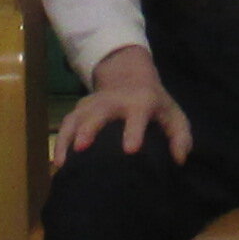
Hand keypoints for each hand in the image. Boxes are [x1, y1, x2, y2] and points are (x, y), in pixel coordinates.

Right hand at [56, 49, 194, 163]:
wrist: (130, 76)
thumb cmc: (155, 104)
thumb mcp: (174, 116)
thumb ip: (180, 137)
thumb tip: (180, 159)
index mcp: (141, 101)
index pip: (137, 115)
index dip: (134, 131)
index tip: (130, 150)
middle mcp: (114, 101)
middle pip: (99, 112)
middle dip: (90, 128)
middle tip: (82, 147)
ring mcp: (94, 104)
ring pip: (77, 117)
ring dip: (68, 136)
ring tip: (62, 162)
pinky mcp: (81, 109)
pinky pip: (67, 123)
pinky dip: (60, 141)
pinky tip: (58, 162)